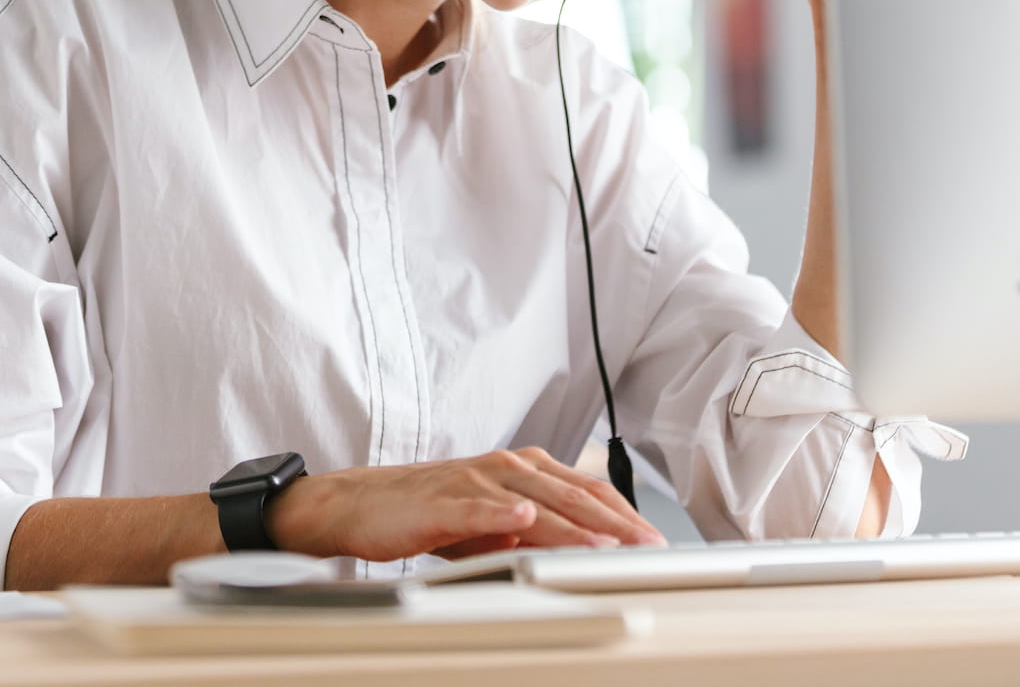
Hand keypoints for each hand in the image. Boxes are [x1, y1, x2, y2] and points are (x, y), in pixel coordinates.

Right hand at [264, 448, 665, 561]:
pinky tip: (522, 520)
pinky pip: (477, 507)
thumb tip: (583, 552)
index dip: (624, 514)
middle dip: (615, 524)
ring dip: (573, 524)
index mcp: (522, 470)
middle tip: (648, 548)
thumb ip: (536, 531)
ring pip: (534, 501)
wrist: (365, 504)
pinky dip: (501, 513)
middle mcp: (505, 467)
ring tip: (605, 544)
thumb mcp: (495, 524)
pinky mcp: (443, 501)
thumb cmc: (430, 512)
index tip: (654, 541)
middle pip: (570, 494)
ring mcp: (475, 481)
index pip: (586, 490)